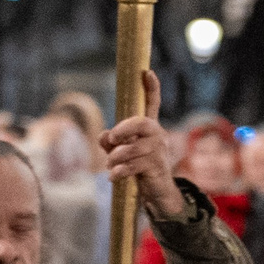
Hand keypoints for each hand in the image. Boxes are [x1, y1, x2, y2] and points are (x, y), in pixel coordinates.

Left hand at [101, 69, 183, 217]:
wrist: (158, 192)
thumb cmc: (138, 167)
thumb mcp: (120, 152)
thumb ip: (110, 141)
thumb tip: (104, 135)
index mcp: (150, 128)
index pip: (152, 104)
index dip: (151, 89)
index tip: (147, 72)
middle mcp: (157, 136)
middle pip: (141, 124)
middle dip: (123, 130)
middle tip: (112, 139)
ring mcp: (159, 151)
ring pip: (132, 149)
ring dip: (116, 158)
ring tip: (111, 166)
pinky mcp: (156, 167)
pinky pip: (133, 165)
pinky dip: (119, 172)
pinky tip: (114, 176)